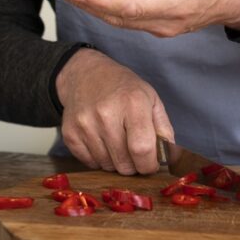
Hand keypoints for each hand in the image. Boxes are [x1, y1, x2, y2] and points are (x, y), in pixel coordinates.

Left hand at [49, 0, 239, 37]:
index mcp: (172, 5)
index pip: (125, 7)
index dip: (94, 0)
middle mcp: (163, 24)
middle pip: (116, 17)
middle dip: (84, 2)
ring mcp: (161, 29)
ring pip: (119, 21)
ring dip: (92, 6)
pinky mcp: (159, 26)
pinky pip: (128, 19)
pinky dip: (107, 8)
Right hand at [55, 47, 173, 174]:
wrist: (85, 74)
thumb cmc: (123, 88)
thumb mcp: (151, 99)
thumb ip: (164, 130)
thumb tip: (169, 159)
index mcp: (132, 102)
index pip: (143, 149)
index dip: (150, 164)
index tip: (150, 163)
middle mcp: (106, 113)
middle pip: (124, 164)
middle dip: (134, 165)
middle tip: (133, 151)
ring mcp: (85, 124)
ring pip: (107, 166)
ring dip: (115, 161)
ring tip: (116, 141)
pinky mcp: (70, 134)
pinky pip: (90, 163)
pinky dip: (98, 159)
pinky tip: (100, 140)